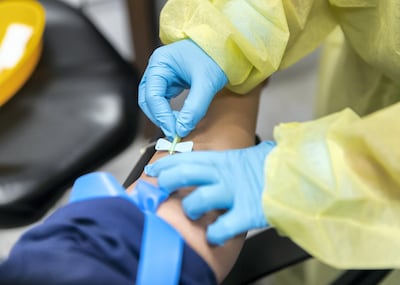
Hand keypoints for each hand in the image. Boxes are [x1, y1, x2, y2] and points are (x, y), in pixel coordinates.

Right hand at [139, 40, 226, 138]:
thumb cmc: (215, 57)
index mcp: (160, 63)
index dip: (161, 116)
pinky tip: (179, 120)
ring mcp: (162, 75)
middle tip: (174, 132)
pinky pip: (163, 100)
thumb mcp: (206, 84)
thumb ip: (194, 108)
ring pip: (153, 102)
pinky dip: (168, 112)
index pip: (152, 95)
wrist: (226, 49)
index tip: (174, 131)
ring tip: (177, 128)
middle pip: (148, 99)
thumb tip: (182, 128)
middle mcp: (157, 68)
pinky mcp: (170, 81)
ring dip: (163, 116)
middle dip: (159, 118)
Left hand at [145, 141, 275, 244]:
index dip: (167, 164)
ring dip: (190, 209)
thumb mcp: (246, 157)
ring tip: (193, 214)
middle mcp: (224, 174)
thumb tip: (213, 165)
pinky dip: (214, 234)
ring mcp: (234, 193)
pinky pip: (221, 228)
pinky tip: (214, 236)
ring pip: (198, 200)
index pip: (188, 158)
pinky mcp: (247, 213)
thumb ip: (227, 162)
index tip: (153, 170)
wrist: (299, 175)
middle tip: (159, 188)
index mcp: (224, 159)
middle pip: (185, 174)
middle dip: (168, 181)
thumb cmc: (272, 166)